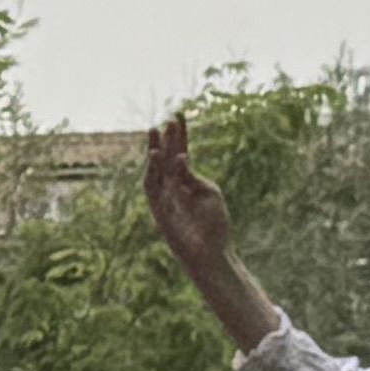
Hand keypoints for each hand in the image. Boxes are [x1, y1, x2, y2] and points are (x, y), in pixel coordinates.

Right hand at [143, 112, 236, 281]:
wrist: (210, 253)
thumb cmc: (214, 226)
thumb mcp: (208, 193)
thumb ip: (193, 175)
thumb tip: (180, 157)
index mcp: (188, 182)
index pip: (181, 153)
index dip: (180, 136)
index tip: (179, 116)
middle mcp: (174, 187)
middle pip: (166, 158)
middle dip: (166, 139)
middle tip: (167, 119)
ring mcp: (165, 199)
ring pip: (157, 169)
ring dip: (156, 150)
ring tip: (156, 131)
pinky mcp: (159, 210)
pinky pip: (155, 186)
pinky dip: (159, 171)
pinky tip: (164, 156)